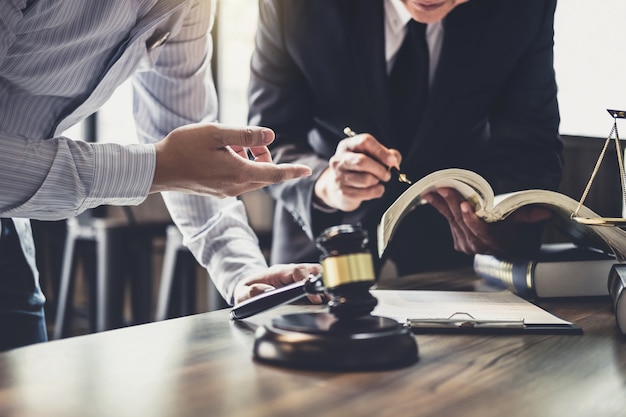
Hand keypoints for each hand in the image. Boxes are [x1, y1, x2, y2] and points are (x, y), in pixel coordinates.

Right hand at [151, 123, 311, 196]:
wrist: (158, 169)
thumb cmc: (184, 148)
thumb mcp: (216, 134)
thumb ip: (245, 135)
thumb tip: (271, 136)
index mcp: (238, 173)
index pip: (275, 173)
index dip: (292, 171)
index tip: (307, 170)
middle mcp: (236, 187)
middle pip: (265, 173)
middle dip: (264, 156)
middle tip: (247, 139)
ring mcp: (226, 191)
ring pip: (252, 176)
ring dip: (249, 159)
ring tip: (229, 144)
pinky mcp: (218, 191)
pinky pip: (239, 179)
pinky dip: (239, 165)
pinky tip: (221, 153)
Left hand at [233, 263, 323, 304]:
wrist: (249, 290)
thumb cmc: (248, 292)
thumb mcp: (242, 294)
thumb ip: (250, 293)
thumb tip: (265, 292)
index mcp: (278, 272)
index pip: (297, 271)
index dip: (307, 281)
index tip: (314, 297)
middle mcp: (290, 272)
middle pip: (312, 270)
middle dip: (321, 282)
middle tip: (327, 299)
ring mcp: (298, 277)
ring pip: (317, 275)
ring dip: (324, 286)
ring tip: (329, 301)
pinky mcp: (301, 284)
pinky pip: (315, 283)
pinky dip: (322, 291)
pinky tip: (326, 302)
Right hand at [314, 133, 401, 211]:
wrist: (335, 188)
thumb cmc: (357, 170)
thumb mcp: (369, 156)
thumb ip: (386, 154)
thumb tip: (394, 160)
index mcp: (347, 146)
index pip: (364, 142)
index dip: (381, 151)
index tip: (392, 161)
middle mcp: (340, 160)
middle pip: (362, 161)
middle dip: (380, 169)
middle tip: (387, 174)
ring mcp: (339, 177)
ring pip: (366, 179)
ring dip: (377, 181)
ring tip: (377, 181)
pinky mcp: (343, 192)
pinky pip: (366, 193)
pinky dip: (376, 191)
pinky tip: (375, 189)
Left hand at [423, 188, 552, 255]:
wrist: (500, 246)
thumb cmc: (509, 230)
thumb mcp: (518, 221)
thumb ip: (528, 215)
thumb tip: (546, 212)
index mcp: (493, 241)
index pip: (480, 230)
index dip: (471, 218)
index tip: (465, 205)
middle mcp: (477, 246)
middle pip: (462, 222)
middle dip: (452, 204)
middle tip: (443, 189)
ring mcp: (465, 245)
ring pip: (452, 221)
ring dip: (442, 205)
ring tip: (433, 191)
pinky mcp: (457, 242)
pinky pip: (448, 222)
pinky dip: (440, 208)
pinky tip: (431, 197)